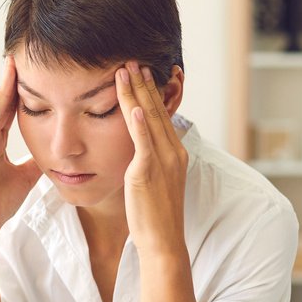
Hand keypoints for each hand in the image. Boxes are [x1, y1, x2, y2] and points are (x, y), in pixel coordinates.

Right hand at [0, 55, 41, 236]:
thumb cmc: (0, 201)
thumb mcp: (26, 175)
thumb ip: (36, 160)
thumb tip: (54, 150)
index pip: (10, 111)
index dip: (20, 92)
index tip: (30, 71)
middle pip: (1, 106)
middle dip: (9, 82)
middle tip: (18, 57)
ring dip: (0, 90)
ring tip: (8, 67)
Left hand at [115, 63, 188, 258]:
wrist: (163, 241)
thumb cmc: (154, 216)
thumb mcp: (154, 182)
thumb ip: (148, 161)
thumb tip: (138, 150)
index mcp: (175, 153)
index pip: (161, 115)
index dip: (150, 92)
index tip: (140, 73)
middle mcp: (172, 152)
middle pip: (156, 110)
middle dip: (143, 84)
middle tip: (132, 60)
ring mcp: (162, 161)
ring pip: (149, 118)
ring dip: (137, 93)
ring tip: (126, 70)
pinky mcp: (147, 172)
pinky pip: (144, 142)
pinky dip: (140, 122)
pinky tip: (135, 105)